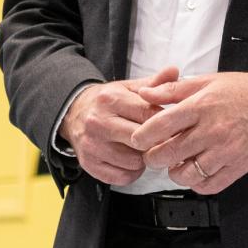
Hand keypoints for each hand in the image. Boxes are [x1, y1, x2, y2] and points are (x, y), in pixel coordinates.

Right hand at [62, 67, 176, 186]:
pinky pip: (122, 177)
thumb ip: (154, 83)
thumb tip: (175, 70)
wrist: (73, 113)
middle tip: (160, 140)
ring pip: (134, 162)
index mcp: (111, 99)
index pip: (147, 114)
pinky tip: (130, 160)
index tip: (171, 126)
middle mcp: (99, 122)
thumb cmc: (106, 101)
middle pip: (141, 140)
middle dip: (155, 142)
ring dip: (144, 159)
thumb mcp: (128, 87)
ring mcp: (92, 145)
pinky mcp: (89, 164)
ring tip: (142, 149)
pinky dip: (131, 172)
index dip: (164, 122)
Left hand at [130, 71, 247, 193]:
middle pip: (169, 154)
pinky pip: (209, 185)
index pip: (162, 125)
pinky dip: (197, 183)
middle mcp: (213, 130)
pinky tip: (196, 172)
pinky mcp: (238, 167)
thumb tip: (145, 92)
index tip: (138, 140)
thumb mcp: (206, 81)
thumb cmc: (242, 91)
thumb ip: (172, 89)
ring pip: (186, 175)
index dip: (143, 136)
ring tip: (176, 164)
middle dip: (154, 157)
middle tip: (154, 154)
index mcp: (202, 106)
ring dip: (175, 173)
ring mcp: (226, 151)